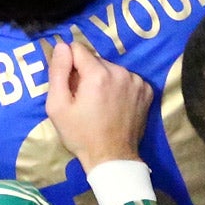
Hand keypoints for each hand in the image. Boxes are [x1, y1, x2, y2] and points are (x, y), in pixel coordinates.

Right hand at [45, 36, 152, 171]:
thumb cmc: (80, 134)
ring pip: (110, 68)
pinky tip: (115, 103)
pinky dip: (118, 86)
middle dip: (86, 72)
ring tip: (99, 103)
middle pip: (94, 59)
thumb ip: (58, 71)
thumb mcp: (57, 106)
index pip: (76, 49)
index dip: (68, 65)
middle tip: (83, 98)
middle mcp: (120, 72)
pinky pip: (125, 77)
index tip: (69, 84)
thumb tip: (62, 46)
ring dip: (102, 79)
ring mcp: (137, 81)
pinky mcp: (146, 90)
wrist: (112, 158)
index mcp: (98, 74)